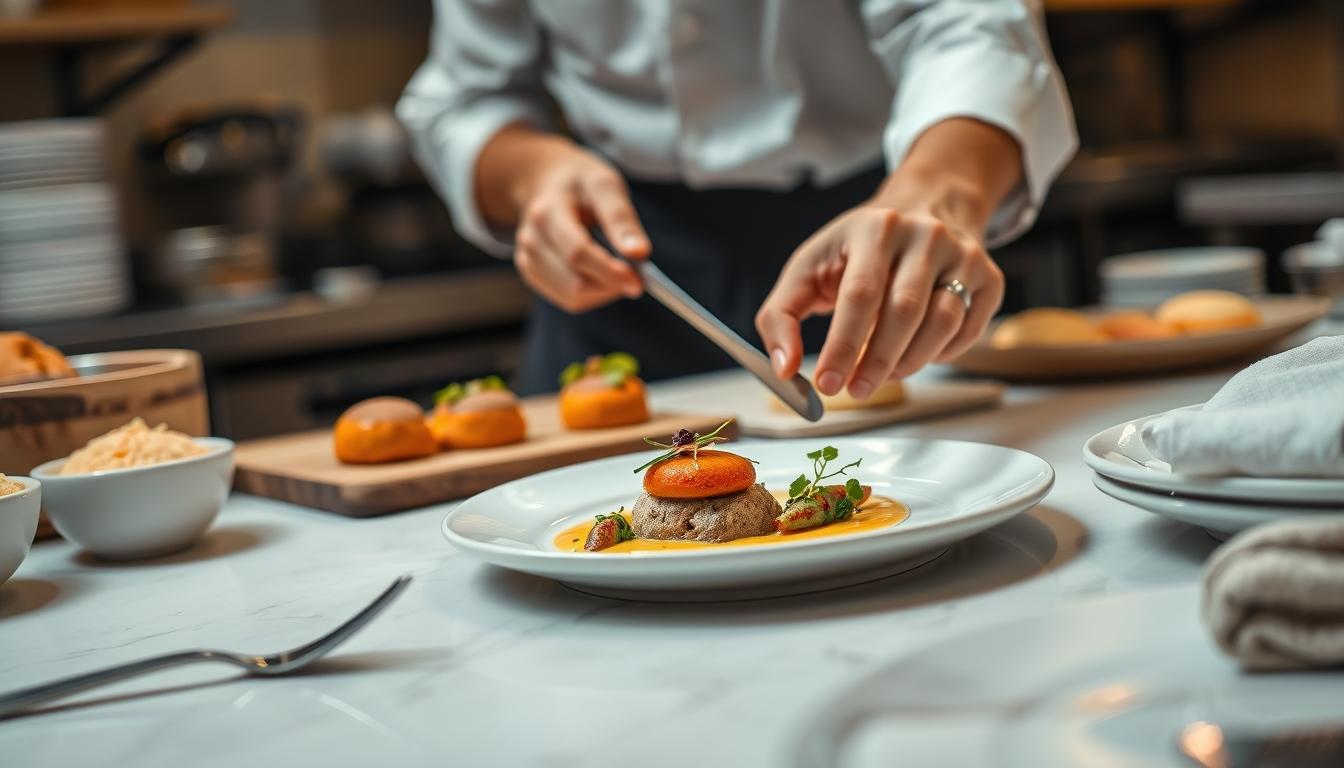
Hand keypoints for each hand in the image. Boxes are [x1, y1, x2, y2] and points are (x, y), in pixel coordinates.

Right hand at [480, 127, 650, 312]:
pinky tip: (600, 274)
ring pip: (572, 298)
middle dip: (611, 285)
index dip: (610, 271)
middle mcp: (531, 239)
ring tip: (618, 270)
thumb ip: (621, 218)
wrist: (546, 182)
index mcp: (548, 212)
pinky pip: (568, 301)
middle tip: (638, 278)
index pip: (578, 252)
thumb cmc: (580, 184)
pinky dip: (592, 295)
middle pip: (575, 282)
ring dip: (604, 292)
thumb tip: (639, 254)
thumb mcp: (605, 185)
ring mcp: (527, 259)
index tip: (639, 282)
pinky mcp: (531, 273)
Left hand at [756, 203, 1003, 399]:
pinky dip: (940, 354)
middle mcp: (925, 236)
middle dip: (876, 361)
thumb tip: (784, 369)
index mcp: (874, 228)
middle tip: (855, 390)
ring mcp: (964, 254)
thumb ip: (781, 318)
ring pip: (943, 322)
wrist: (923, 210)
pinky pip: (968, 329)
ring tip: (881, 374)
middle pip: (905, 310)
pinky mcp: (990, 277)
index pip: (860, 294)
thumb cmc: (856, 251)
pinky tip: (914, 354)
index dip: (843, 345)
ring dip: (909, 362)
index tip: (827, 383)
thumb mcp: (808, 269)